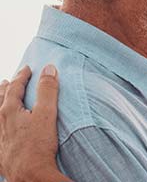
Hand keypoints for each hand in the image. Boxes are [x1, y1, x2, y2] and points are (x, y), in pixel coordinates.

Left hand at [0, 65, 61, 181]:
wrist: (28, 175)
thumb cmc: (38, 146)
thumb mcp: (47, 114)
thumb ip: (48, 90)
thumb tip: (49, 69)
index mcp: (9, 111)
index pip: (15, 88)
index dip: (22, 76)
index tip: (28, 69)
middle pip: (0, 99)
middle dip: (5, 88)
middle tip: (8, 81)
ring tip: (0, 98)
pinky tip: (0, 127)